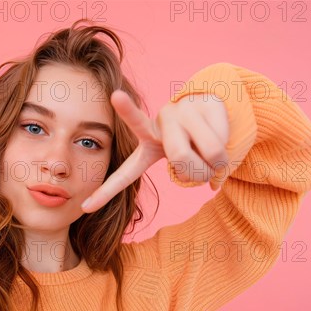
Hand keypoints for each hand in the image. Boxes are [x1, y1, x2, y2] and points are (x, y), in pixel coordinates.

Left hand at [81, 90, 229, 212]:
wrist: (213, 107)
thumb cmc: (195, 143)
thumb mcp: (187, 163)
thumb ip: (192, 175)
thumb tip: (214, 184)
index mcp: (145, 147)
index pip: (124, 173)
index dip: (106, 192)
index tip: (84, 207)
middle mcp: (158, 126)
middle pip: (181, 159)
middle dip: (199, 168)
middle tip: (200, 162)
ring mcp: (179, 112)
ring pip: (207, 153)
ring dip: (216, 160)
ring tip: (208, 146)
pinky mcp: (200, 103)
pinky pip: (220, 138)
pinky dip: (226, 143)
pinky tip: (217, 129)